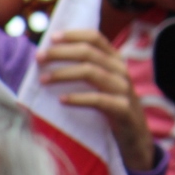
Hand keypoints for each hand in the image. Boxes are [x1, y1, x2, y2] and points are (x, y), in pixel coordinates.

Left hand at [37, 29, 154, 171]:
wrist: (136, 139)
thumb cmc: (111, 111)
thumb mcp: (101, 86)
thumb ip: (84, 71)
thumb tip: (49, 61)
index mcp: (115, 61)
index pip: (95, 38)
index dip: (73, 35)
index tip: (50, 38)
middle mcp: (121, 71)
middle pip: (89, 52)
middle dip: (61, 53)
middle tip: (39, 58)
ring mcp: (124, 89)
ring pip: (92, 72)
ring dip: (64, 73)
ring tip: (43, 79)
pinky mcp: (123, 109)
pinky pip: (99, 100)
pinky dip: (78, 98)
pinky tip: (62, 101)